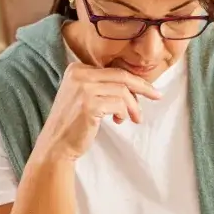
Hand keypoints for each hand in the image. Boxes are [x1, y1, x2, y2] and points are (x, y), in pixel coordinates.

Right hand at [34, 62, 160, 160]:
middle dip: (143, 87)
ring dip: (133, 106)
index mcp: (77, 69)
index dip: (133, 81)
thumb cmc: (74, 123)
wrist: (56, 145)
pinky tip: (119, 121)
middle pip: (121, 76)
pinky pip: (119, 104)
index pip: (114, 70)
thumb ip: (103, 86)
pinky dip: (124, 113)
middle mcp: (79, 74)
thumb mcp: (85, 96)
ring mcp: (83, 89)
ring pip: (123, 91)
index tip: (148, 90)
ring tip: (133, 118)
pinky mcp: (89, 104)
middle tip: (157, 96)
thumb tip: (135, 84)